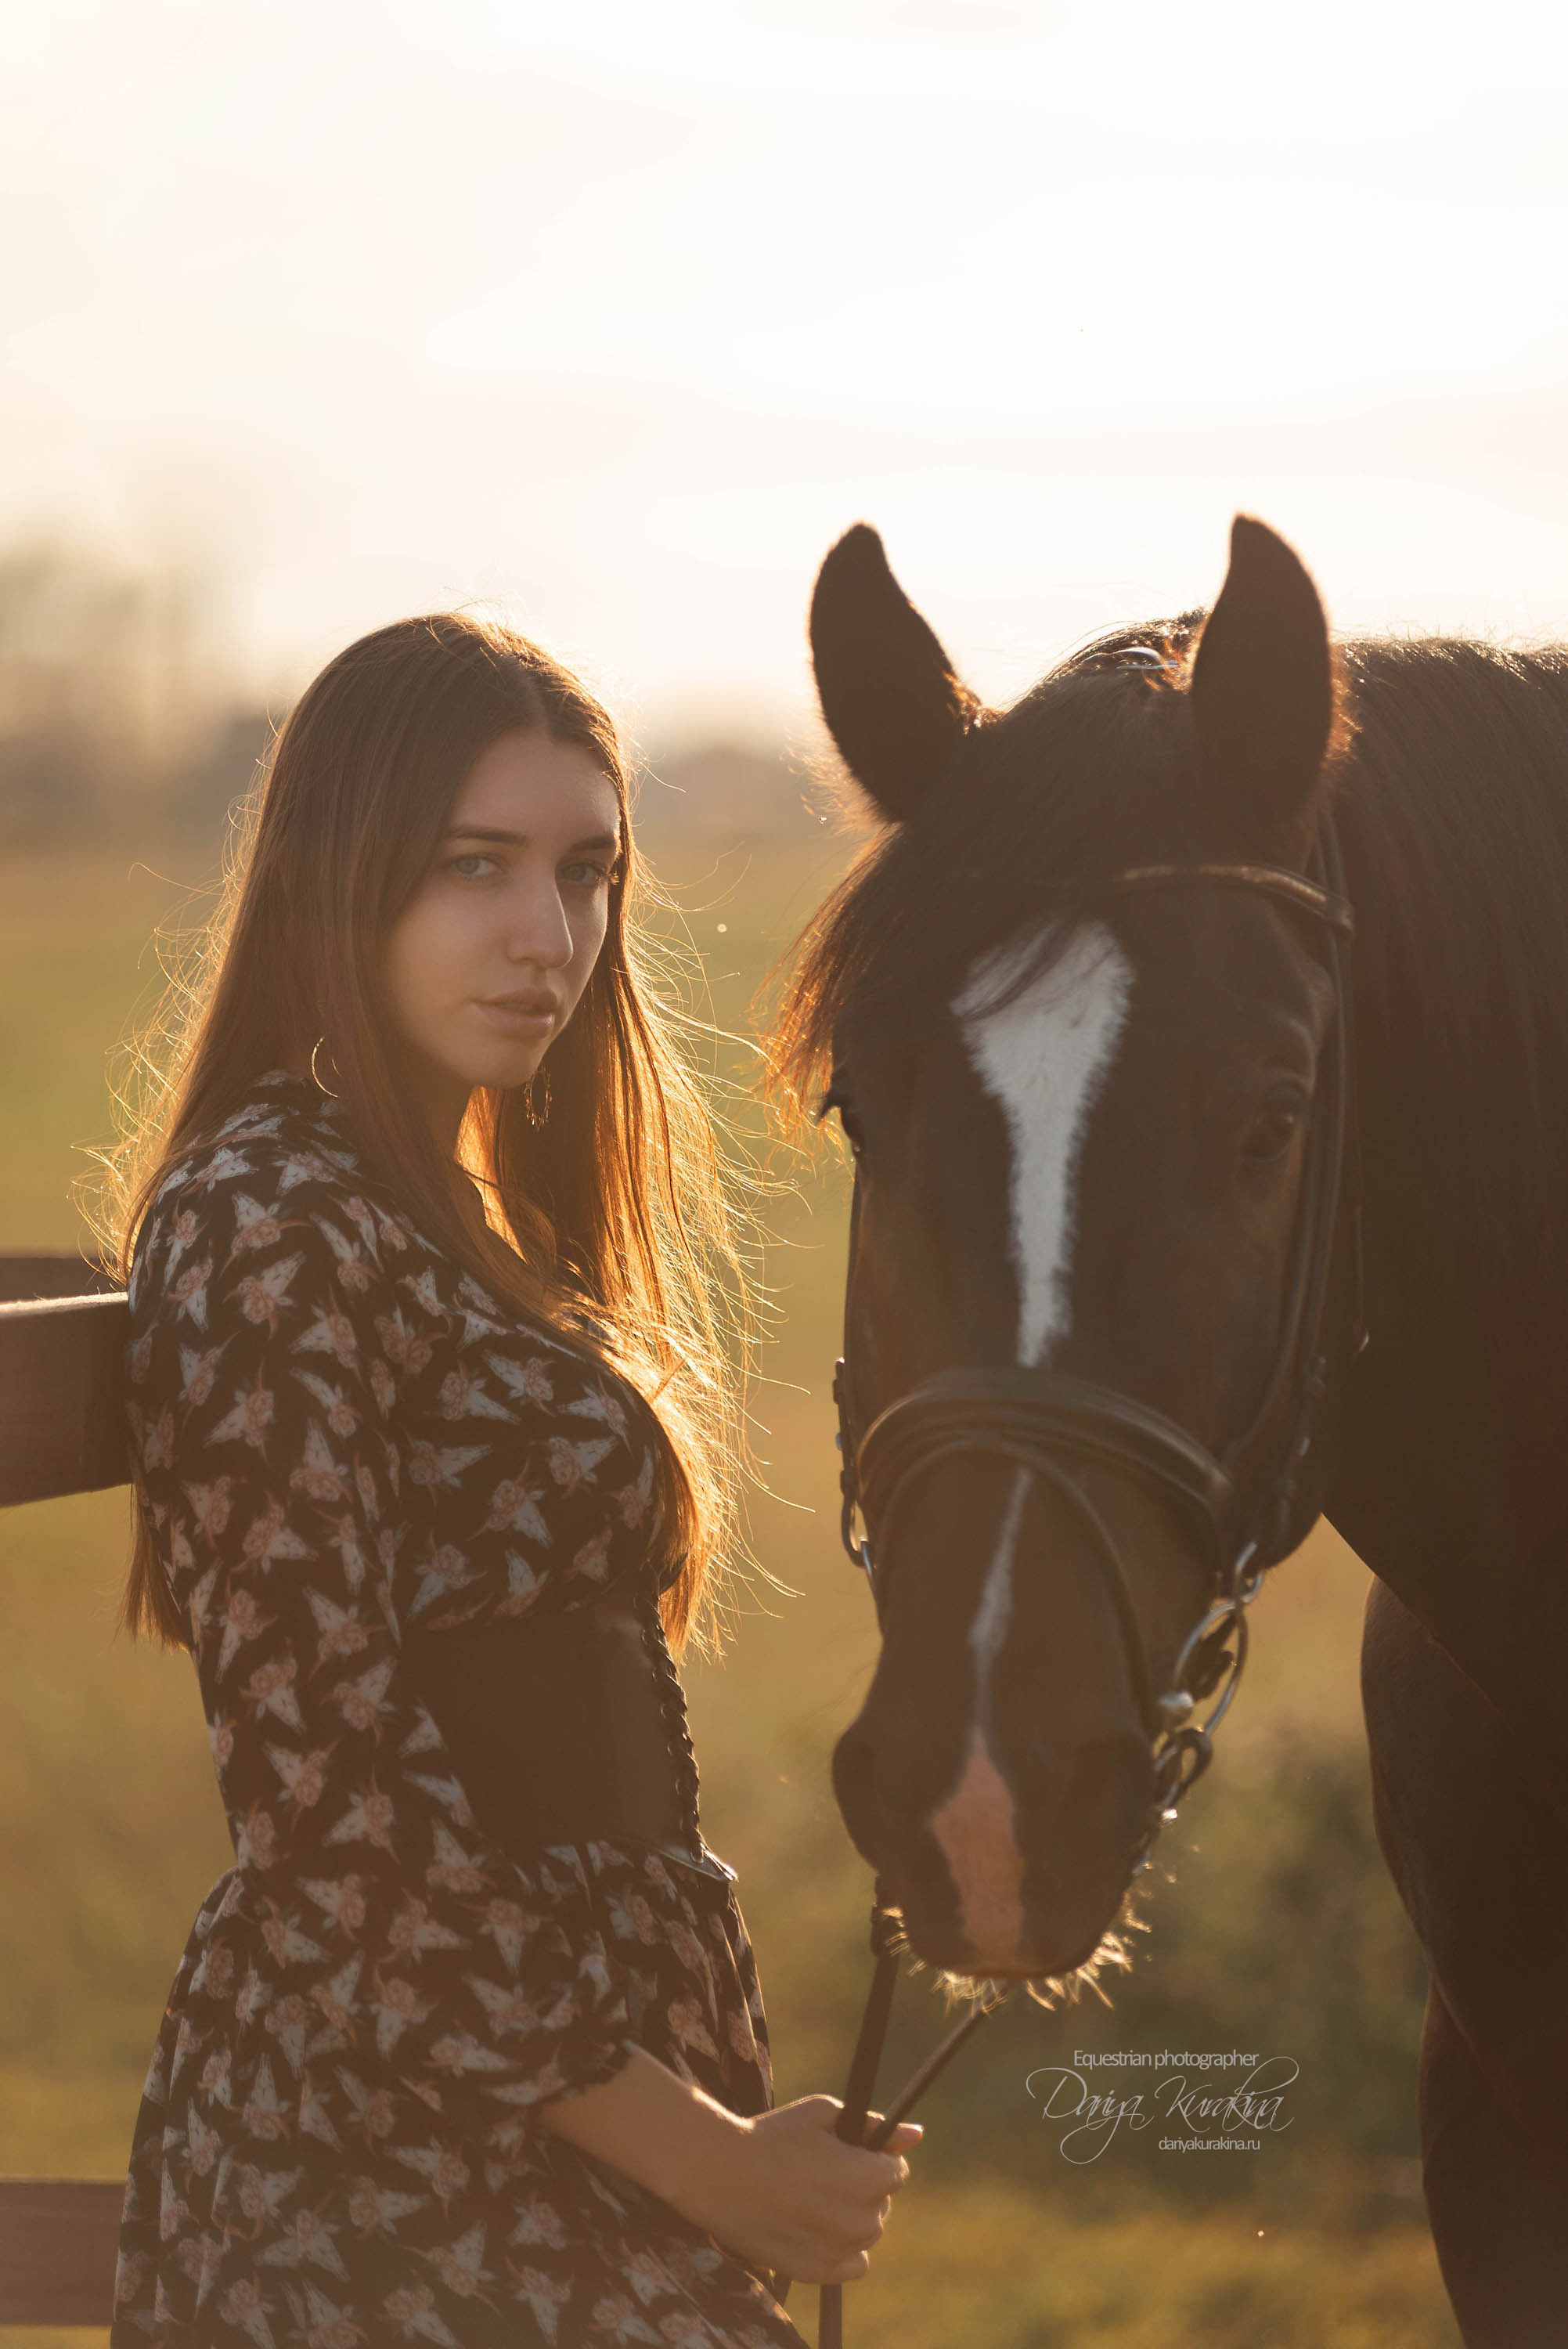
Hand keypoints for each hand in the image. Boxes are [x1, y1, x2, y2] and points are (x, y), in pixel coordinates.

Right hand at [680, 2095, 922, 2284]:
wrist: (720, 2174)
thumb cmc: (773, 2136)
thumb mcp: (824, 2114)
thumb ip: (874, 2126)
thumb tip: (918, 2134)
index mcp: (869, 2179)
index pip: (896, 2171)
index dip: (871, 2158)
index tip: (845, 2154)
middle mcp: (862, 2221)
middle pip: (881, 2203)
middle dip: (861, 2187)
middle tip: (820, 2172)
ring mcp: (840, 2252)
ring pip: (866, 2233)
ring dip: (850, 2217)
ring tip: (810, 2197)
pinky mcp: (818, 2273)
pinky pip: (852, 2264)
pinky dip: (841, 2249)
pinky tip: (813, 2226)